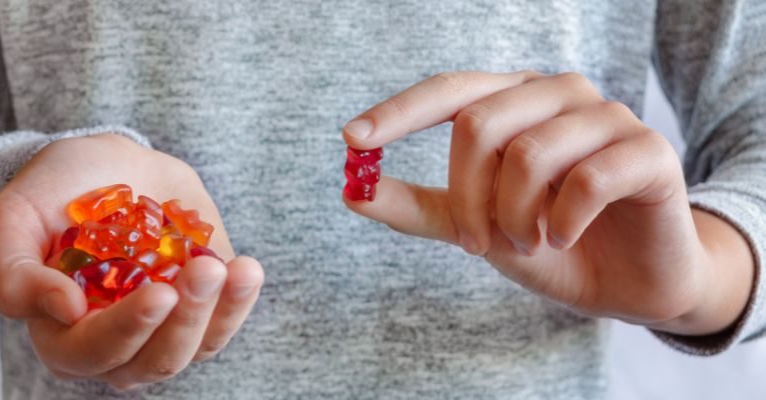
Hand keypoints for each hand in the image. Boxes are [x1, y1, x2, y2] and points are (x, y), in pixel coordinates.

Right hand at [0, 133, 263, 388]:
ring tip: (238, 269)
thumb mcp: (12, 217)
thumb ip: (14, 273)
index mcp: (62, 334)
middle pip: (153, 361)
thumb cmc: (54, 193)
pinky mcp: (202, 307)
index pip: (91, 353)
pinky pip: (224, 322)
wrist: (107, 164)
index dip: (125, 330)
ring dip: (219, 311)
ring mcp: (164, 329)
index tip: (157, 292)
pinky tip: (246, 270)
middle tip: (204, 271)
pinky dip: (239, 300)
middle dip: (183, 319)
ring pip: (196, 348)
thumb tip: (66, 310)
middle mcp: (117, 343)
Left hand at [342, 71, 753, 334]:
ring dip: (514, 218)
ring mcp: (607, 116)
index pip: (449, 91)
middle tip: (477, 242)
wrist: (627, 283)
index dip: (398, 113)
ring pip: (529, 154)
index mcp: (514, 101)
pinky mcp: (649, 150)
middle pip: (480, 124)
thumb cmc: (548, 243)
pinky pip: (588, 180)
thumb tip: (352, 192)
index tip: (351, 140)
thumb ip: (421, 208)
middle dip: (467, 197)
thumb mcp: (475, 228)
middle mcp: (558, 94)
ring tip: (529, 242)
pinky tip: (564, 238)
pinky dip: (562, 224)